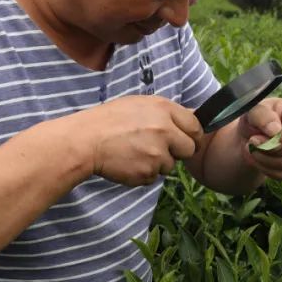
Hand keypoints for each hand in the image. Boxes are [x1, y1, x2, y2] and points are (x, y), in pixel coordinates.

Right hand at [70, 95, 201, 185]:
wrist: (85, 140)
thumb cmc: (109, 120)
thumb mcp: (139, 105)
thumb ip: (166, 112)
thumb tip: (193, 115)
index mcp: (164, 109)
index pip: (196, 126)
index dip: (192, 136)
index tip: (186, 141)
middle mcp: (165, 130)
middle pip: (189, 149)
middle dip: (178, 152)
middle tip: (159, 150)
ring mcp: (157, 152)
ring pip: (170, 165)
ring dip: (157, 163)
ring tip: (135, 152)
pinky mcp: (148, 171)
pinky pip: (154, 177)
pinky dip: (143, 173)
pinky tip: (128, 162)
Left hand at [238, 98, 281, 179]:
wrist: (252, 133)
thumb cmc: (257, 118)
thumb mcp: (254, 111)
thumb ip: (262, 116)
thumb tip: (275, 131)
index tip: (268, 138)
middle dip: (271, 148)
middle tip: (252, 142)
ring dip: (266, 160)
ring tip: (252, 150)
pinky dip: (268, 170)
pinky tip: (257, 160)